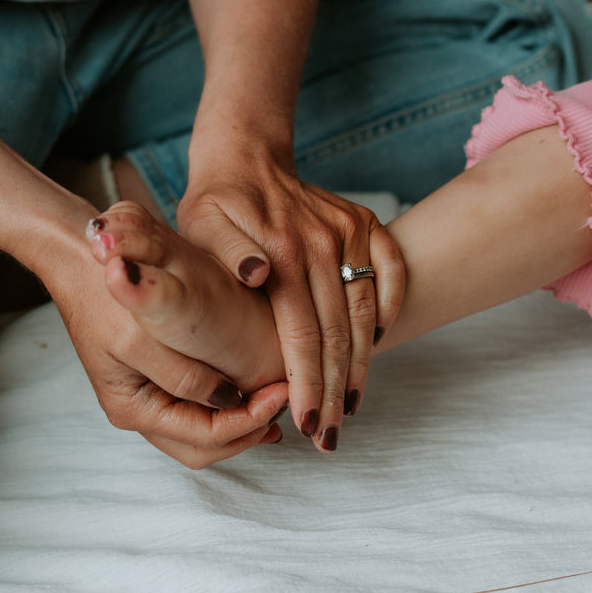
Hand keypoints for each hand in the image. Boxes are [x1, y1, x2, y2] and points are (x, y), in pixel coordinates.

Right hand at [43, 232, 289, 469]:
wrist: (77, 256)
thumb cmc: (103, 291)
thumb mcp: (143, 335)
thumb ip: (184, 376)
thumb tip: (228, 401)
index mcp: (132, 407)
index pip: (203, 437)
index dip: (247, 422)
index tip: (281, 394)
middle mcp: (136, 410)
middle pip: (202, 446)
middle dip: (246, 430)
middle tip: (284, 403)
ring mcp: (144, 396)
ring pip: (200, 432)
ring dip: (238, 420)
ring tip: (273, 399)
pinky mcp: (152, 376)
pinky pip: (194, 407)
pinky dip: (225, 403)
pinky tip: (250, 385)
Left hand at [177, 153, 405, 452]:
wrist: (245, 154)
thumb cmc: (214, 203)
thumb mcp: (201, 226)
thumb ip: (228, 253)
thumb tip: (258, 275)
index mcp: (282, 251)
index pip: (302, 334)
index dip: (307, 384)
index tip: (307, 425)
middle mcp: (321, 241)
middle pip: (338, 333)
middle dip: (336, 392)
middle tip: (330, 438)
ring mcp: (347, 230)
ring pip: (366, 311)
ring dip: (363, 364)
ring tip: (353, 406)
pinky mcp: (363, 222)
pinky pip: (390, 270)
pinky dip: (390, 308)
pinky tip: (378, 343)